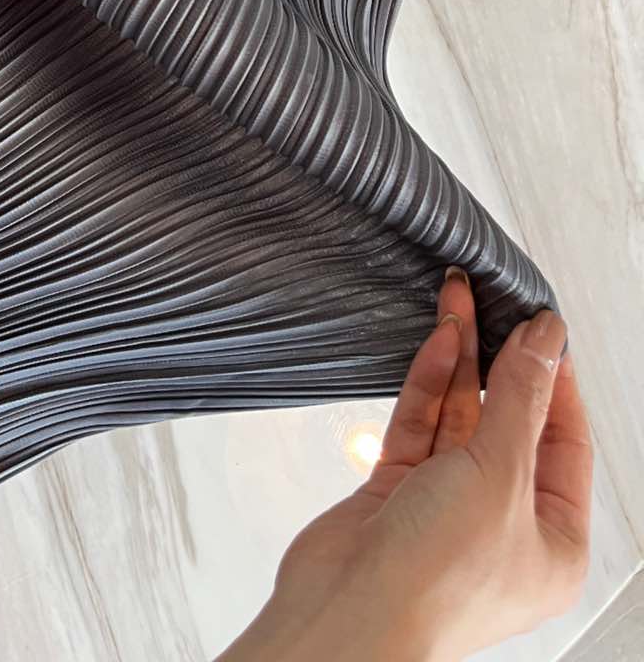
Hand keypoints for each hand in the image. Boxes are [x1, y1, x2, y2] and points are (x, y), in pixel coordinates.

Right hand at [218, 269, 591, 661]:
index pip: (564, 441)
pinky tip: (438, 342)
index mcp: (554, 542)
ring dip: (461, 361)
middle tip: (494, 301)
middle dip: (501, 361)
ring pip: (461, 418)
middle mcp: (503, 525)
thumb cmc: (437, 577)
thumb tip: (546, 340)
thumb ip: (519, 400)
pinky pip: (421, 427)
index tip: (541, 324)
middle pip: (510, 424)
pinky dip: (428, 384)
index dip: (553, 378)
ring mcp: (447, 507)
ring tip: (458, 300)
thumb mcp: (499, 475)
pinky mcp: (398, 493)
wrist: (349, 613)